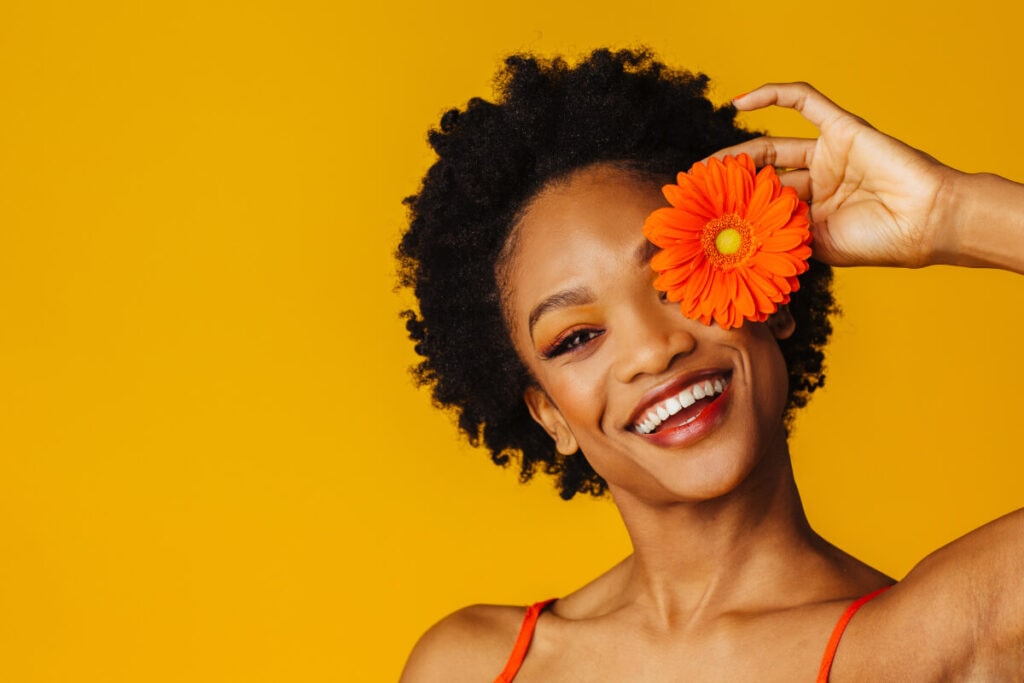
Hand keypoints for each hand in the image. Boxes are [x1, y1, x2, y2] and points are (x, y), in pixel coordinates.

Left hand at [711, 82, 957, 268]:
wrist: (925, 223)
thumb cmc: (877, 243)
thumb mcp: (814, 247)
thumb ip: (778, 237)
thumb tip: (731, 243)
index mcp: (811, 213)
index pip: (762, 206)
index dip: (732, 210)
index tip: (699, 218)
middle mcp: (817, 182)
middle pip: (761, 176)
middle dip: (727, 184)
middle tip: (695, 192)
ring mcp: (829, 154)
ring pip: (772, 145)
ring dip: (737, 154)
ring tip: (704, 168)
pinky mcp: (842, 127)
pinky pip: (804, 101)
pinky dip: (772, 95)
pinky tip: (738, 102)